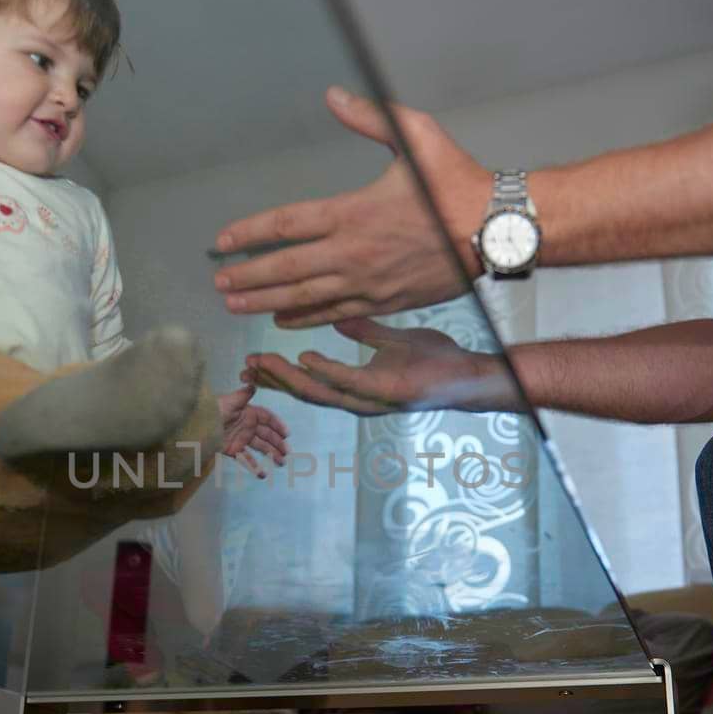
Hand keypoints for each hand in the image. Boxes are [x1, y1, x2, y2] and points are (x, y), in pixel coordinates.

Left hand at [213, 87, 490, 328]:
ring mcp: (367, 283)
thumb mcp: (417, 136)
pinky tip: (282, 319)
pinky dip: (305, 318)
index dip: (250, 233)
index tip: (223, 241)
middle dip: (248, 276)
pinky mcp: (384, 302)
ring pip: (304, 298)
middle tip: (219, 281)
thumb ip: (370, 117)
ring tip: (235, 304)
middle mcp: (354, 252)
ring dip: (266, 302)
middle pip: (286, 269)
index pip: (287, 224)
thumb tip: (332, 95)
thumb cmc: (457, 182)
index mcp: (354, 212)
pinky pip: (335, 314)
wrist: (497, 231)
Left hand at [217, 384, 290, 477]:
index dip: (278, 425)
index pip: (268, 418)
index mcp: (249, 413)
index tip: (287, 434)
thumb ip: (243, 395)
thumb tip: (254, 384)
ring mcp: (241, 439)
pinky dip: (253, 466)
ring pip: (260, 447)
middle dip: (278, 443)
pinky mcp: (233, 450)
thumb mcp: (230, 401)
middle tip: (287, 454)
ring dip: (271, 454)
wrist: (197, 425)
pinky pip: (245, 459)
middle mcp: (247, 426)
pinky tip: (262, 475)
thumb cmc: (215, 410)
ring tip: (281, 464)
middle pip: (267, 435)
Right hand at [241, 318, 515, 415]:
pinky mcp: (387, 393)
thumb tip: (337, 315)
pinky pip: (349, 382)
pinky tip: (305, 357)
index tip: (253, 358)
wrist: (469, 376)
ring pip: (318, 391)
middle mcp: (357, 397)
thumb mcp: (393, 340)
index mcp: (356, 385)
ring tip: (260, 363)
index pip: (309, 380)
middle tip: (243, 366)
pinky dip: (326, 370)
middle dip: (272, 380)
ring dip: (287, 378)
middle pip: (304, 390)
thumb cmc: (435, 361)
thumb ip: (364, 331)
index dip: (279, 373)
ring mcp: (370, 398)